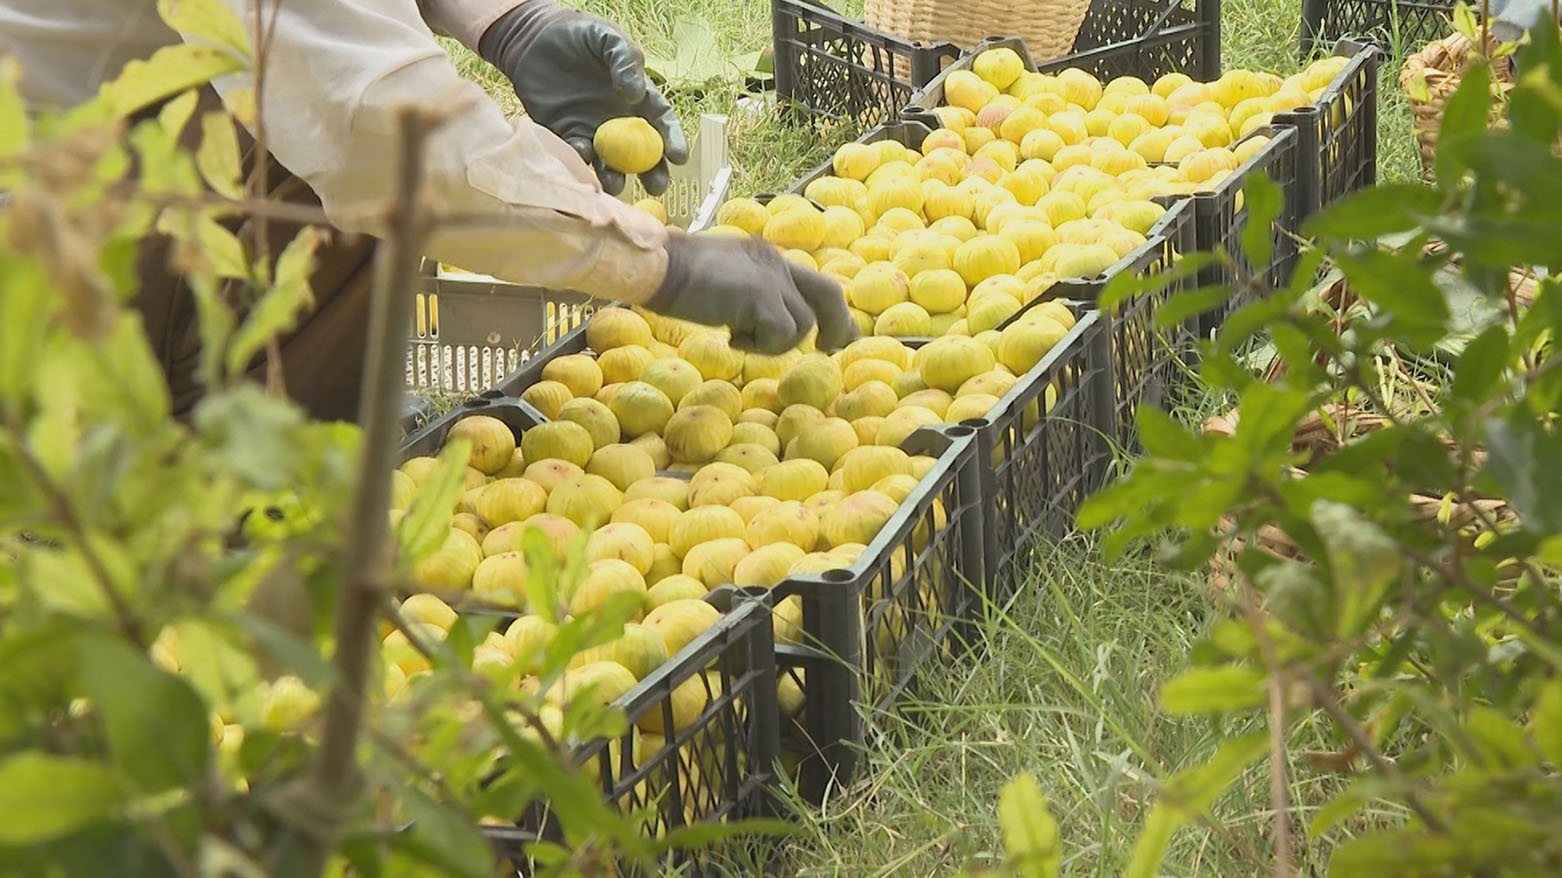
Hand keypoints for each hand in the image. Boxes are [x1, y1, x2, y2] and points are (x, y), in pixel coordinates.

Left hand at [480, 0, 687, 195]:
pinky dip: (581, 160)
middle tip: (656, 186)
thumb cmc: (578, 35)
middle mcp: (620, 121)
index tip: (678, 157)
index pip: (662, 123)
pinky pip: (578, 154)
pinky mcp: (567, 135)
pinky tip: (583, 155)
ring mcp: (594, 131)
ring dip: (615, 177)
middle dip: (652, 173)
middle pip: (643, 154)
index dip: (673, 140)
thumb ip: (625, 60)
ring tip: (615, 183)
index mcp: (638, 98)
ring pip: (611, 163)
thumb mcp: (607, 38)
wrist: (532, 38)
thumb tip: (636, 95)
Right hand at [646, 235, 859, 354]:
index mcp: (769, 257)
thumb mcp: (725, 281)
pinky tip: (729, 338)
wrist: (658, 266)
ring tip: (736, 337)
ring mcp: (771, 277)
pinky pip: (781, 334)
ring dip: (773, 344)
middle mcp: (776, 262)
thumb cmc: (677, 276)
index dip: (833, 312)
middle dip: (837, 326)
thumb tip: (768, 324)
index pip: (815, 282)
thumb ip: (751, 295)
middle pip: (830, 294)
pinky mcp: (761, 295)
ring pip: (801, 325)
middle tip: (830, 349)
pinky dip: (758, 346)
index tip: (839, 337)